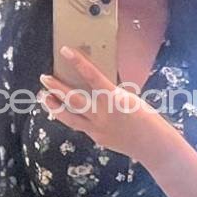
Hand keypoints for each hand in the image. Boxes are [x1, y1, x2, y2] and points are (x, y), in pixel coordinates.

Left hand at [39, 45, 159, 160]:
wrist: (153, 145)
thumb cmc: (146, 117)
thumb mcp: (129, 97)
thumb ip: (110, 92)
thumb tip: (95, 83)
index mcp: (114, 98)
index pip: (92, 75)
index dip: (77, 62)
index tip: (64, 51)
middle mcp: (102, 114)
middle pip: (73, 99)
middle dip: (56, 87)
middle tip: (44, 77)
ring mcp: (97, 128)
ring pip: (69, 117)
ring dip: (54, 106)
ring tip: (44, 97)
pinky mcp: (96, 138)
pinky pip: (79, 126)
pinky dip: (69, 118)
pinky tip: (62, 112)